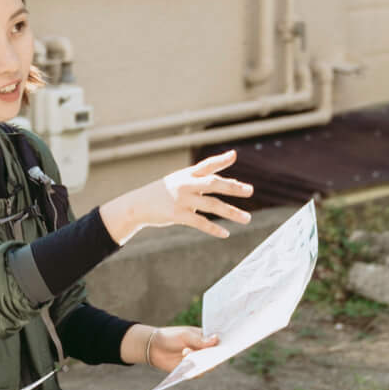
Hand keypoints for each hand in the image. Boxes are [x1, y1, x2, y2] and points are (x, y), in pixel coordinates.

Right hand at [104, 151, 255, 243]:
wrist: (138, 205)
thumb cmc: (165, 192)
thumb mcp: (181, 180)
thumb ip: (204, 179)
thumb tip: (234, 182)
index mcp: (187, 174)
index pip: (206, 165)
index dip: (220, 160)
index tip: (233, 155)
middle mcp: (186, 184)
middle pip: (213, 184)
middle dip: (233, 187)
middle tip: (250, 191)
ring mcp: (181, 200)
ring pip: (211, 205)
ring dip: (231, 212)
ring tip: (247, 219)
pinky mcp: (177, 215)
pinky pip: (200, 222)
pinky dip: (213, 229)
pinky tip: (225, 234)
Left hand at [128, 323, 218, 373]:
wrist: (153, 347)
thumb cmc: (170, 337)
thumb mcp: (185, 335)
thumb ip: (199, 340)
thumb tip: (216, 339)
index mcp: (205, 339)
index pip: (219, 343)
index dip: (225, 344)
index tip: (228, 345)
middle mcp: (204, 351)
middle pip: (216, 356)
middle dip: (214, 355)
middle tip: (209, 352)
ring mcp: (198, 361)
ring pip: (208, 366)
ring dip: (200, 361)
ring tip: (186, 352)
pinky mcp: (190, 371)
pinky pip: (197, 374)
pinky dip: (194, 370)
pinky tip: (185, 361)